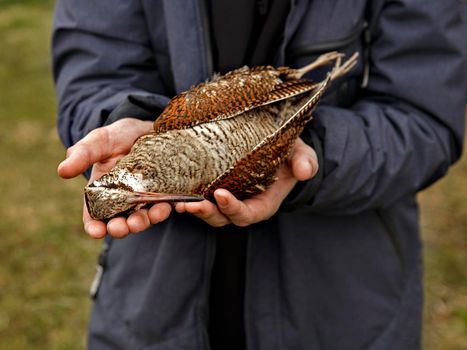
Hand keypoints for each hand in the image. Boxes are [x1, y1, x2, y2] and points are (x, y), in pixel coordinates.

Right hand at [57, 118, 172, 238]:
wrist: (147, 126)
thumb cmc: (117, 136)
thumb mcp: (98, 141)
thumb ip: (82, 155)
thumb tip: (62, 171)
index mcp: (101, 193)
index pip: (94, 217)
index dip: (94, 227)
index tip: (96, 231)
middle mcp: (123, 200)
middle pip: (120, 222)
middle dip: (120, 229)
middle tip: (121, 227)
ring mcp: (144, 198)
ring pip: (143, 218)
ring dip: (143, 222)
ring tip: (144, 218)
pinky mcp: (164, 193)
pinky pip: (164, 206)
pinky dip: (164, 209)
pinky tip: (165, 206)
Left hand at [175, 138, 317, 226]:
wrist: (277, 147)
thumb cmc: (290, 154)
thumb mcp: (301, 154)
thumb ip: (305, 161)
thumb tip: (306, 171)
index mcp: (263, 204)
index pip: (247, 214)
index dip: (233, 209)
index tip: (220, 194)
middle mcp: (242, 205)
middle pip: (222, 218)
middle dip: (206, 213)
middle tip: (190, 203)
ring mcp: (226, 198)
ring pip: (207, 211)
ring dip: (192, 207)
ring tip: (176, 200)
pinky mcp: (213, 187)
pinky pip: (198, 195)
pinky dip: (185, 194)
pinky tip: (172, 187)